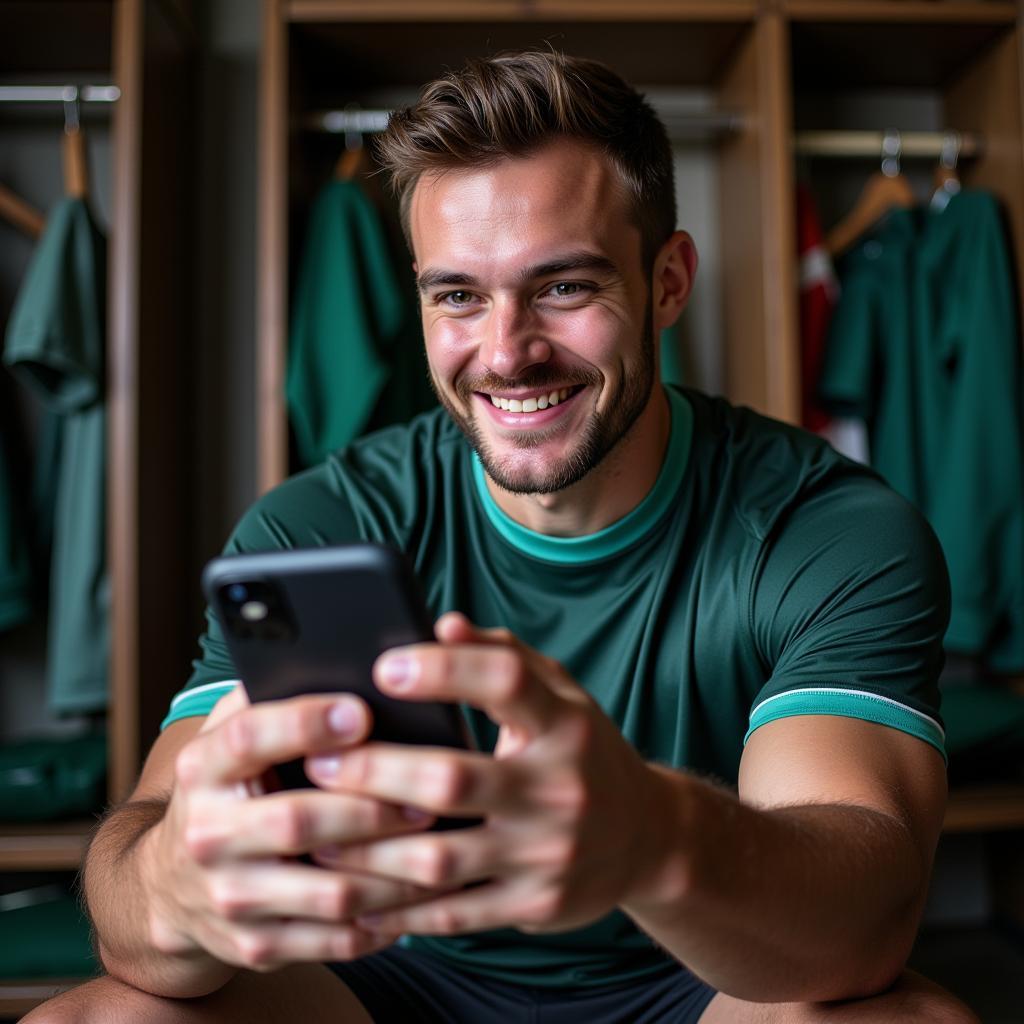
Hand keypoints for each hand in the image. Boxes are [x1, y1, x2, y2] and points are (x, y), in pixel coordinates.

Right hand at [142, 686, 438, 971]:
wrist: (166, 887)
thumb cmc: (228, 789)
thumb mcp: (231, 737)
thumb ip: (273, 698)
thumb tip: (344, 658)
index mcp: (204, 768)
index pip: (250, 737)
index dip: (306, 723)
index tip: (362, 711)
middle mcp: (208, 833)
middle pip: (298, 821)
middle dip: (371, 809)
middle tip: (430, 796)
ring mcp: (230, 895)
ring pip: (327, 891)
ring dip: (392, 873)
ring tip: (440, 848)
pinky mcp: (253, 944)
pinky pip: (331, 939)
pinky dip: (380, 923)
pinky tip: (416, 900)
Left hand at [306, 612, 671, 936]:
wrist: (646, 837)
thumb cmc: (583, 751)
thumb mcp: (562, 693)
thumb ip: (504, 655)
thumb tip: (442, 624)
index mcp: (564, 723)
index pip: (505, 680)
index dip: (443, 670)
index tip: (385, 666)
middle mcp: (559, 788)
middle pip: (451, 779)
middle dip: (374, 771)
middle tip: (319, 762)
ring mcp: (547, 852)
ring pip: (439, 858)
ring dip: (367, 848)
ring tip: (316, 831)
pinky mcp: (535, 904)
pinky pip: (452, 912)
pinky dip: (397, 907)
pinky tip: (353, 892)